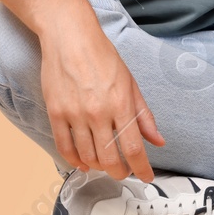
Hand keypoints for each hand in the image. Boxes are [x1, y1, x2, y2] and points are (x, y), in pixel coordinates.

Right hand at [41, 25, 164, 180]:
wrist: (70, 38)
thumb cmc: (102, 56)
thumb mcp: (131, 83)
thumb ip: (144, 115)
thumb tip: (157, 140)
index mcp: (121, 104)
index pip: (133, 148)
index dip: (141, 168)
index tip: (146, 177)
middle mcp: (98, 112)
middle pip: (109, 158)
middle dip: (119, 172)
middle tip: (124, 172)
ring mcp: (75, 114)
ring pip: (87, 156)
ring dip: (99, 167)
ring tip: (105, 166)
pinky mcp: (56, 113)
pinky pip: (64, 147)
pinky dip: (74, 160)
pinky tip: (83, 163)